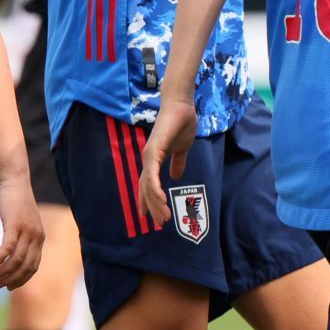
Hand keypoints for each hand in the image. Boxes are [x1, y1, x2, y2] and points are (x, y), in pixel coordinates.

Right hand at [0, 172, 44, 288]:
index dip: (22, 279)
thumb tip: (13, 254)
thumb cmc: (16, 203)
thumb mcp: (23, 223)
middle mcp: (36, 237)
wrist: (15, 181)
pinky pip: (7, 248)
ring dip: (4, 272)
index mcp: (39, 238)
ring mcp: (26, 231)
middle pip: (25, 267)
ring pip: (16, 260)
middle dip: (12, 279)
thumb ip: (22, 238)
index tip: (10, 286)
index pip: (33, 266)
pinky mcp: (15, 224)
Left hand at [139, 95, 198, 226]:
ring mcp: (149, 155)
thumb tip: (177, 176)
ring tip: (163, 218)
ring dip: (156, 203)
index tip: (152, 217)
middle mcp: (148, 159)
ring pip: (148, 186)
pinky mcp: (154, 150)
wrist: (181, 105)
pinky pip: (152, 175)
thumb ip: (178, 162)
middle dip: (153, 207)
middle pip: (147, 189)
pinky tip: (160, 200)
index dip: (149, 201)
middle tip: (160, 223)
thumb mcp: (182, 148)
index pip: (148, 184)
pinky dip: (155, 189)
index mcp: (153, 159)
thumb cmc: (181, 123)